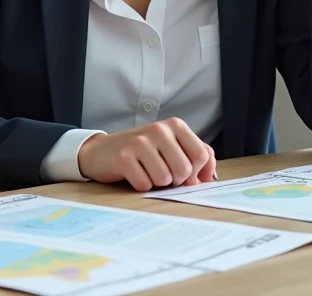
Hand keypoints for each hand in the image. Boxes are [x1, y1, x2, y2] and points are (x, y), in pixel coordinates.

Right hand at [76, 118, 215, 191]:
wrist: (103, 151)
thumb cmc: (143, 152)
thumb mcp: (172, 147)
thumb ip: (197, 156)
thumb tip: (208, 177)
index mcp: (175, 125)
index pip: (202, 155)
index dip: (195, 172)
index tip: (183, 172)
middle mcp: (158, 130)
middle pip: (184, 170)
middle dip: (175, 180)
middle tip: (162, 173)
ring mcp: (140, 143)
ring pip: (164, 179)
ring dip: (156, 183)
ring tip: (146, 171)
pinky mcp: (124, 158)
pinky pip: (145, 185)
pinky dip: (141, 186)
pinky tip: (133, 174)